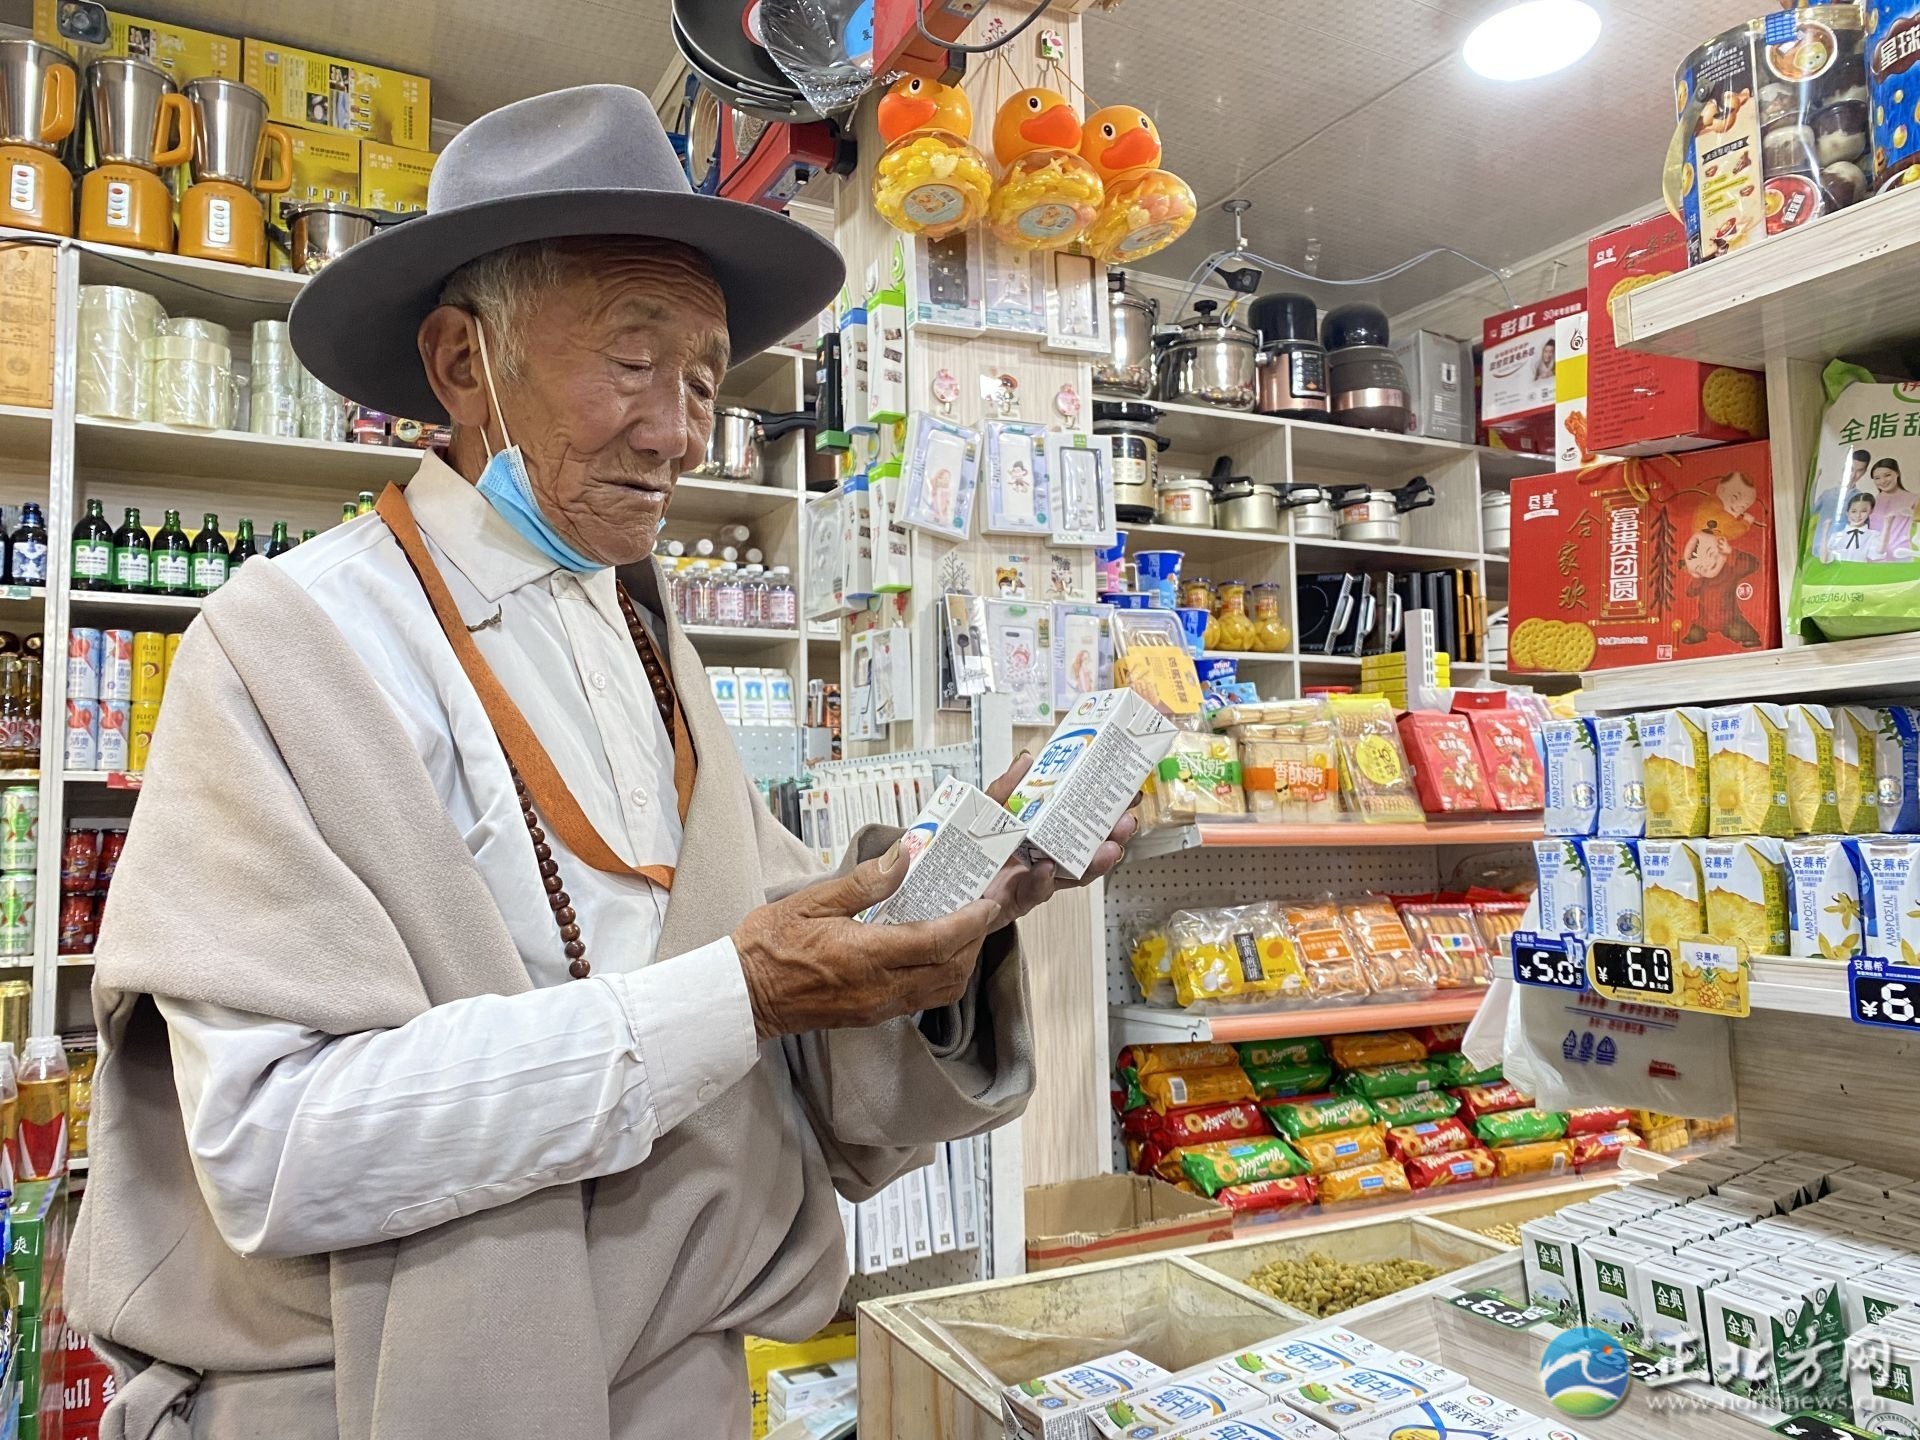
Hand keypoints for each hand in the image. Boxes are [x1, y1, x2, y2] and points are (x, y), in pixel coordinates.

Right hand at [734, 845, 1005, 1039]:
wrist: (743, 996)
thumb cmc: (769, 946)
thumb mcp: (812, 901)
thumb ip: (864, 882)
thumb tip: (903, 858)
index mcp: (866, 955)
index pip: (937, 941)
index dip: (970, 922)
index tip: (987, 902)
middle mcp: (880, 987)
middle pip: (950, 970)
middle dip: (974, 940)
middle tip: (983, 911)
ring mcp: (878, 1006)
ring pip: (941, 989)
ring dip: (961, 961)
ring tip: (965, 930)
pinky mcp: (872, 1015)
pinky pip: (922, 998)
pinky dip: (941, 975)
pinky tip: (934, 951)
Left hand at [980, 753, 1139, 921]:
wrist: (948, 886)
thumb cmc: (973, 850)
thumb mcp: (987, 811)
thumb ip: (1005, 788)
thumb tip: (1026, 759)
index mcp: (1043, 833)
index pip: (1082, 820)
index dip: (1106, 809)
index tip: (1129, 795)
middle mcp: (1046, 856)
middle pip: (1087, 848)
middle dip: (1111, 837)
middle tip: (1126, 823)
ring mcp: (1036, 880)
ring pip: (1073, 874)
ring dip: (1093, 863)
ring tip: (1108, 850)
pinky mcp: (1019, 900)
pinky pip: (1035, 892)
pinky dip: (1042, 880)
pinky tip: (1047, 869)